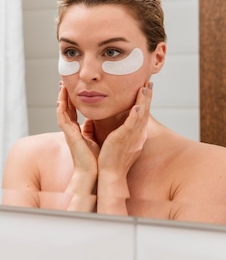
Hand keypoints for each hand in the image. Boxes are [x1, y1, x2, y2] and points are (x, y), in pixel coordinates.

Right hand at [57, 82, 98, 196]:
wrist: (94, 172)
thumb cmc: (97, 159)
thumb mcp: (95, 139)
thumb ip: (92, 129)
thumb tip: (93, 120)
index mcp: (78, 131)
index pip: (73, 112)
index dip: (71, 100)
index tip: (72, 89)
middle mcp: (71, 130)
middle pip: (65, 109)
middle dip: (64, 95)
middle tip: (63, 82)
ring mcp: (69, 133)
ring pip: (62, 111)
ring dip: (61, 99)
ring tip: (61, 86)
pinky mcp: (69, 135)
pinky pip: (62, 120)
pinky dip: (60, 109)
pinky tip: (60, 100)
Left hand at [97, 81, 152, 197]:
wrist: (110, 175)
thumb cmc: (110, 161)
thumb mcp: (116, 143)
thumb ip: (117, 132)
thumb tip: (113, 124)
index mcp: (135, 136)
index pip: (140, 116)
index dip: (143, 102)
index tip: (144, 90)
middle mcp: (137, 136)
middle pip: (144, 112)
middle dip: (147, 98)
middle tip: (149, 84)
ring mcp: (133, 137)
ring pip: (141, 115)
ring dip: (144, 101)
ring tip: (145, 88)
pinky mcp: (125, 139)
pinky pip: (133, 124)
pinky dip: (136, 114)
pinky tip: (138, 105)